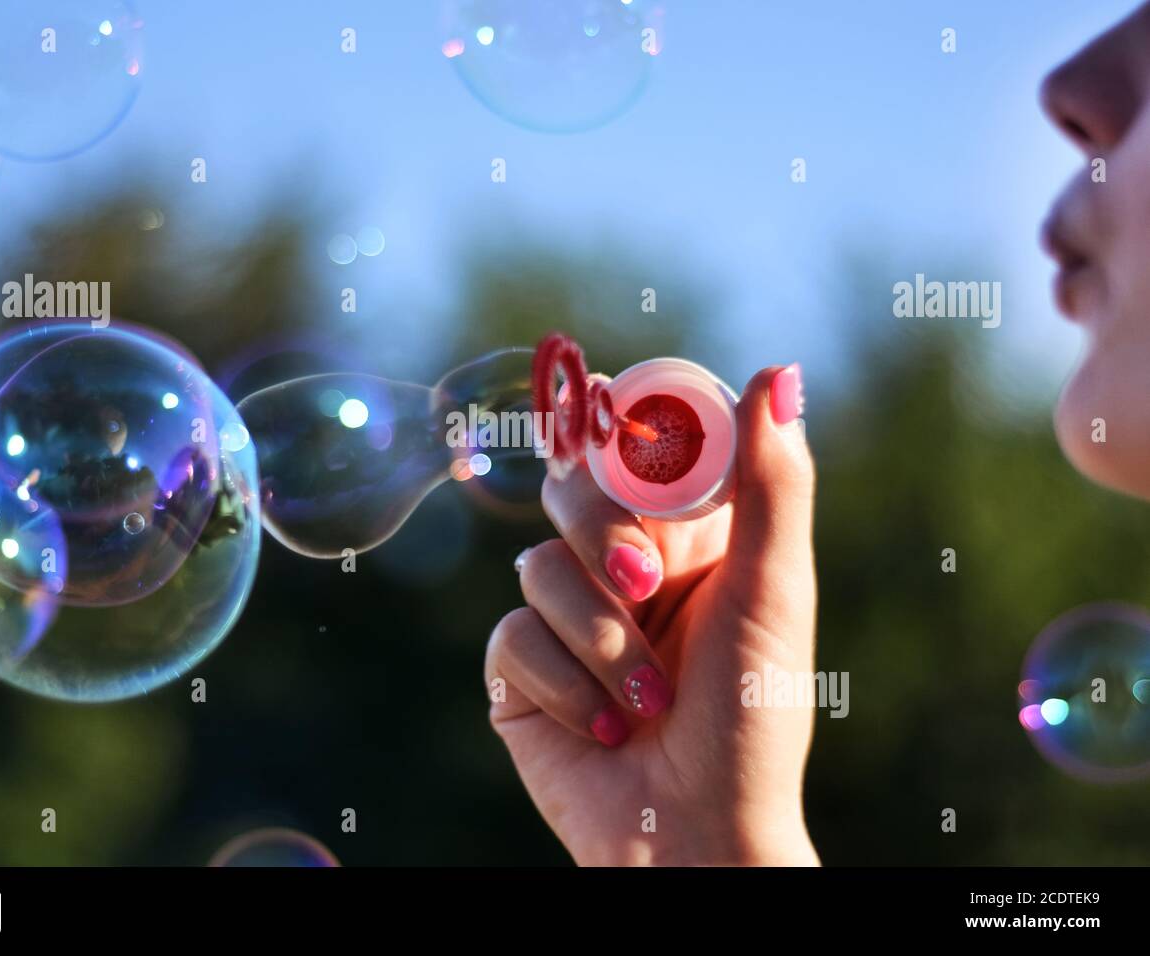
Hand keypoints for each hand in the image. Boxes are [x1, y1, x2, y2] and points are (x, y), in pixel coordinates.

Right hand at [485, 364, 818, 865]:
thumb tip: (779, 372)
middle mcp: (623, 567)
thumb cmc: (752, 720)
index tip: (621, 425)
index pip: (640, 449)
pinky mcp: (520, 670)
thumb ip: (771, 484)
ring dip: (598, 638)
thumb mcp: (772, 593)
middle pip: (571, 488)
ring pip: (536, 564)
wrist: (696, 837)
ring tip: (647, 701)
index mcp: (688, 537)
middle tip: (644, 583)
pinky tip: (604, 729)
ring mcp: (567, 617)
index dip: (627, 433)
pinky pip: (510, 635)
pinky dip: (561, 683)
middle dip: (603, 535)